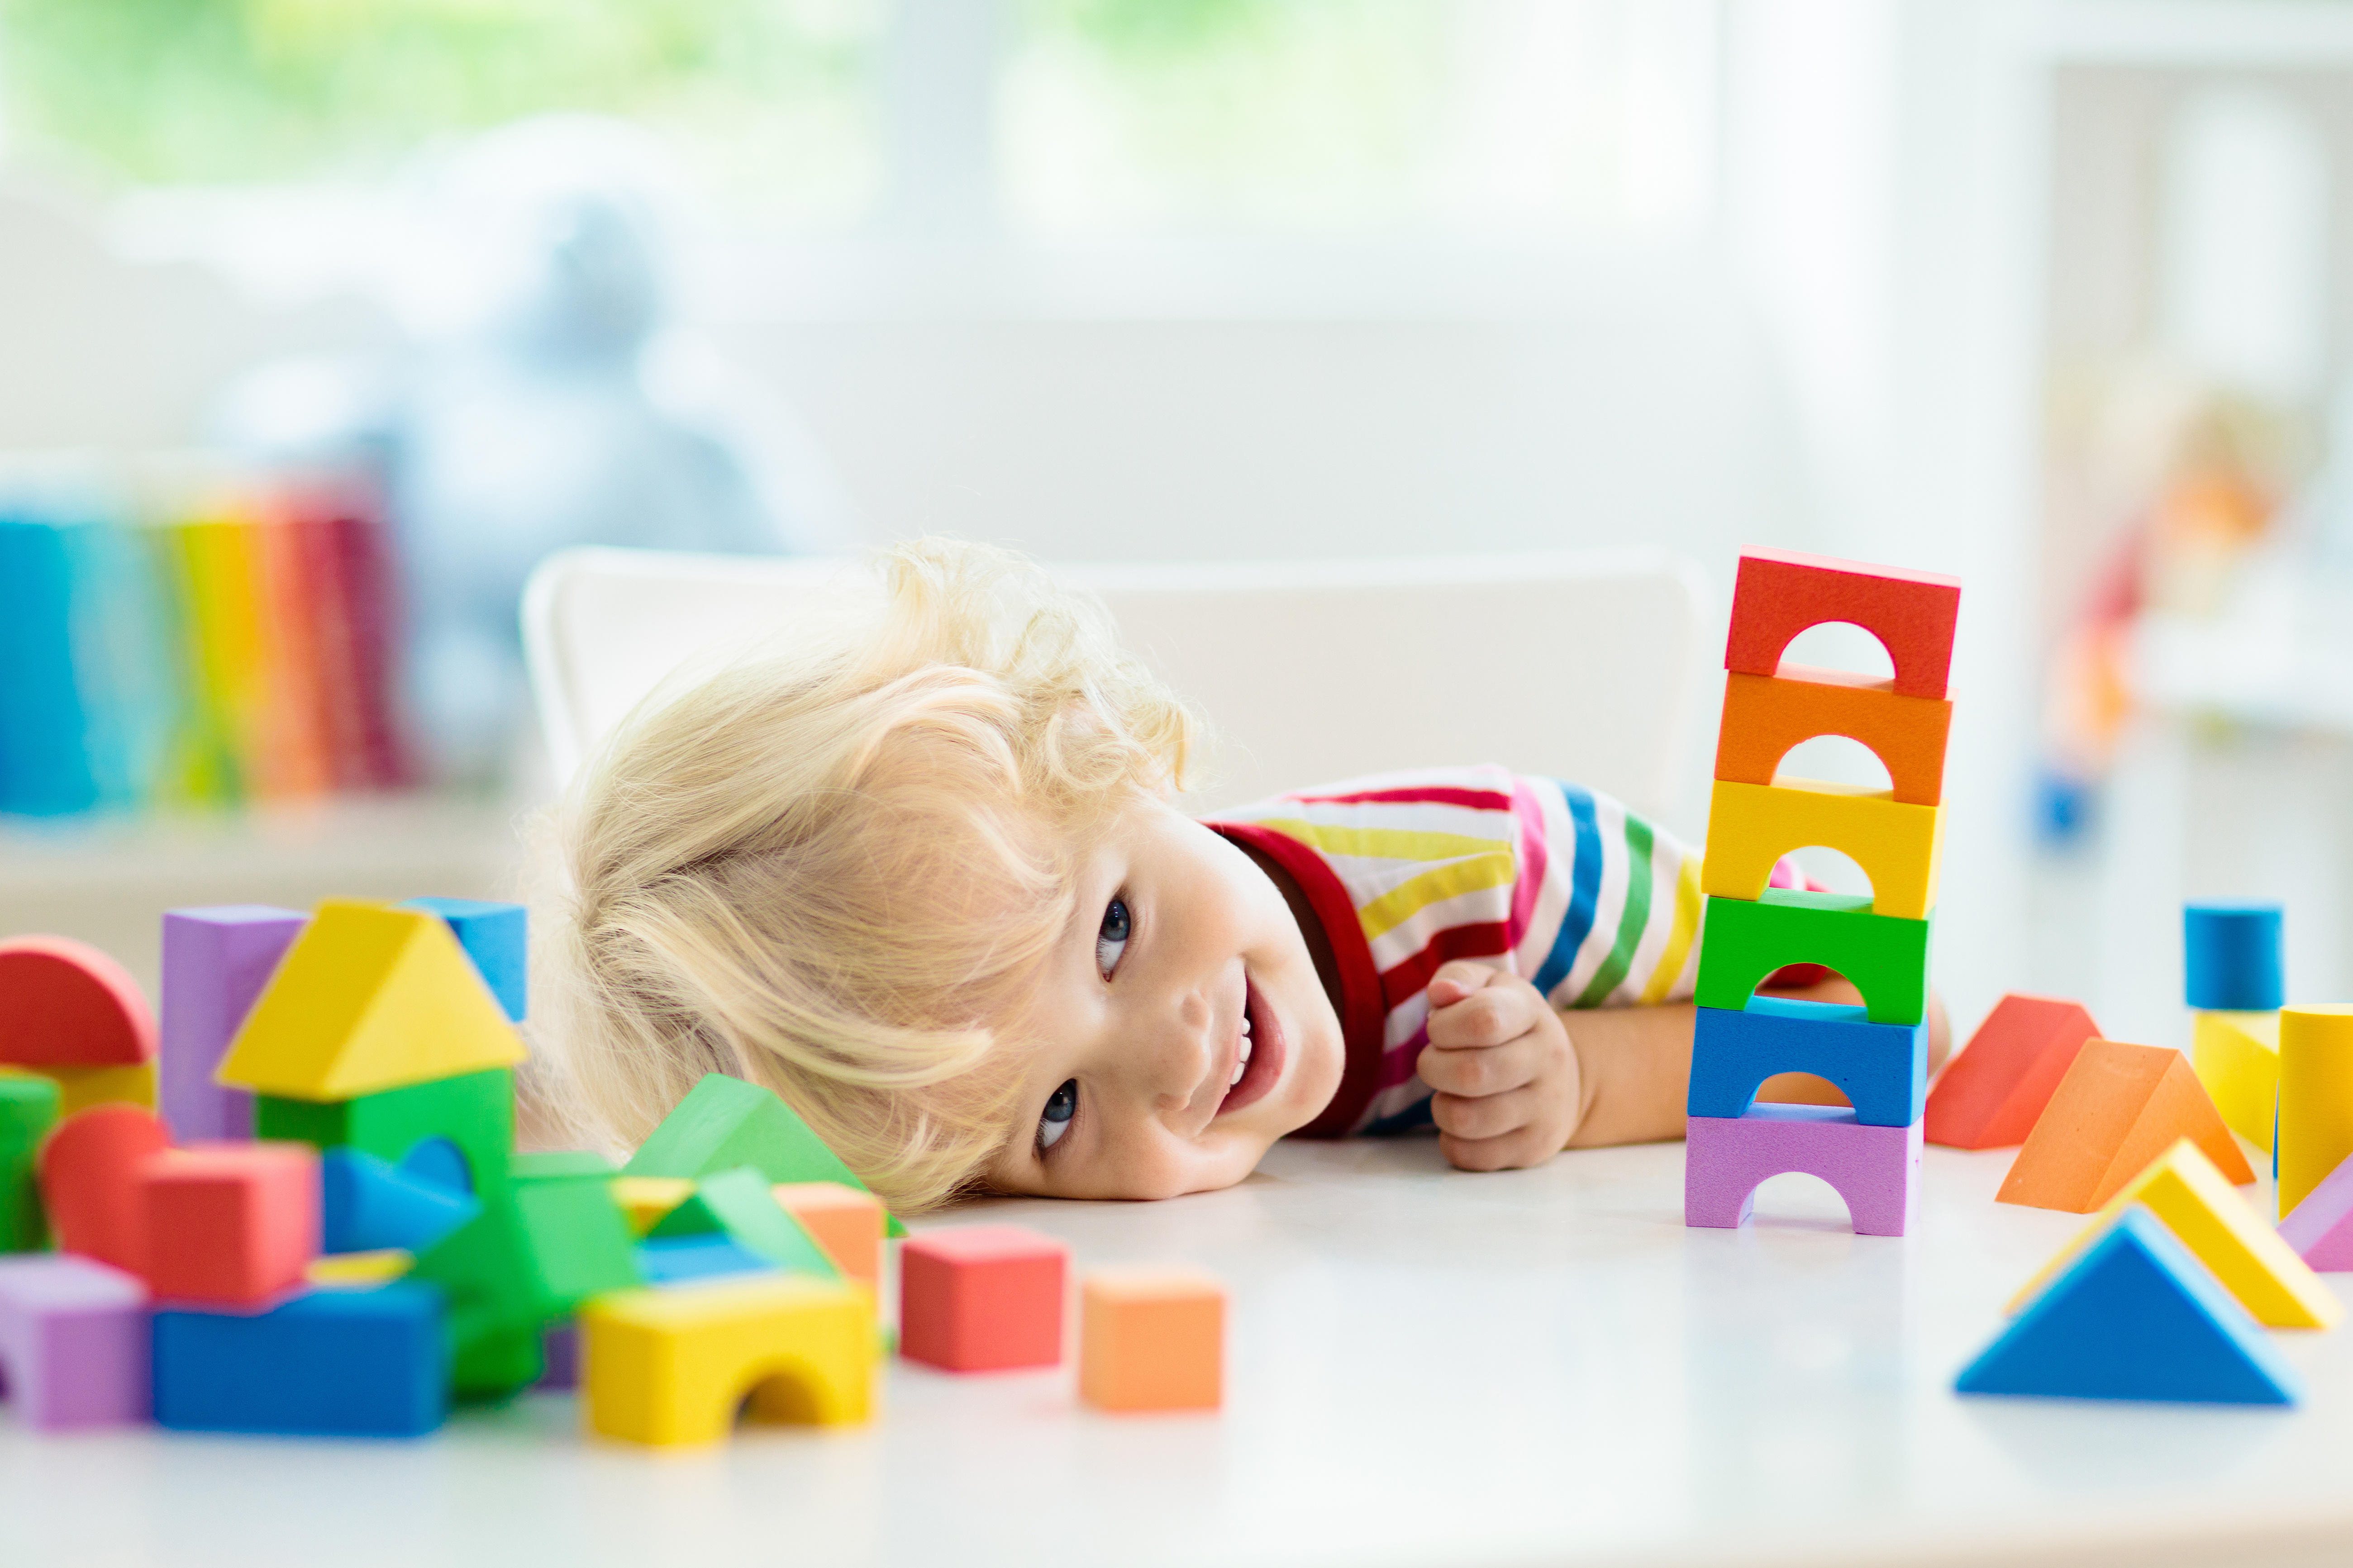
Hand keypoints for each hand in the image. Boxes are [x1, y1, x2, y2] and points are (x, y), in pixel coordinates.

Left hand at [1417, 961, 1583, 1170]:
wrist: (1563, 1080)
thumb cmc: (1508, 1025)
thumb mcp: (1489, 987)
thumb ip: (1459, 979)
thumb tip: (1441, 993)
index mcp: (1532, 1013)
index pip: (1483, 1019)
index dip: (1443, 1026)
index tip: (1439, 1030)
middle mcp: (1548, 1062)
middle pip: (1471, 1073)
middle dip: (1433, 1067)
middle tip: (1436, 1063)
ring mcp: (1546, 1110)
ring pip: (1466, 1119)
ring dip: (1441, 1106)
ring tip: (1451, 1093)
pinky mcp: (1533, 1149)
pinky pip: (1468, 1155)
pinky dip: (1450, 1139)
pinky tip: (1463, 1120)